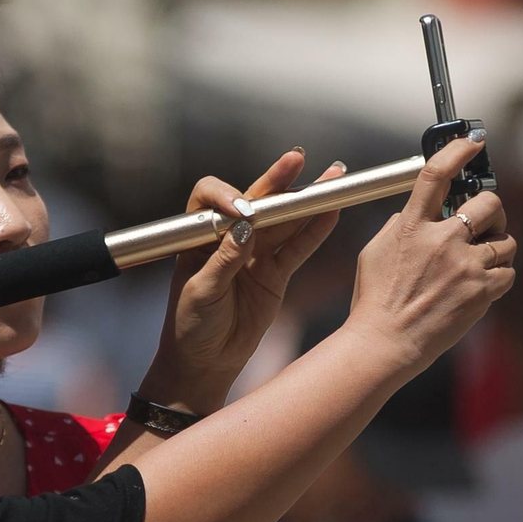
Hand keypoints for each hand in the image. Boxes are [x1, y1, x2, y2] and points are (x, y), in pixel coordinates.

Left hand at [152, 151, 343, 403]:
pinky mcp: (275, 274)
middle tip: (297, 158)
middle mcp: (227, 239)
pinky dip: (315, 231)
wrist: (205, 362)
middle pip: (255, 201)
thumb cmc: (190, 327)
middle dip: (277, 179)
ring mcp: (254, 255)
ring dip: (306, 200)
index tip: (243, 211)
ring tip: (332, 177)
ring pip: (283, 221)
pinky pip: (297, 248)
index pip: (208, 197)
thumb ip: (224, 261)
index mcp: (198, 237)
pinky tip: (332, 211)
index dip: (227, 196)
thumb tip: (246, 228)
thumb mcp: (201, 293)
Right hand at [345, 135, 515, 370]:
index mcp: (411, 227)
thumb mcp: (374, 252)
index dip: (458, 151)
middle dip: (493, 210)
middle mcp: (441, 241)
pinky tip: (479, 285)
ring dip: (497, 248)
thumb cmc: (374, 300)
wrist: (384, 342)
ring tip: (479, 262)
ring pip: (506, 241)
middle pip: (489, 203)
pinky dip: (499, 277)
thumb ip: (400, 226)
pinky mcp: (481, 291)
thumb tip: (421, 212)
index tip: (473, 140)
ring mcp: (464, 266)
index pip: (436, 175)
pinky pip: (508, 272)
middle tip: (486, 223)